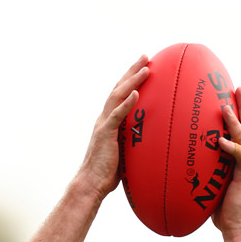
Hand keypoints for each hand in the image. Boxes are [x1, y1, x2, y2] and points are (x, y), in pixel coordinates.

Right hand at [78, 55, 149, 199]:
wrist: (91, 184)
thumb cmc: (106, 174)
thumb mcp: (123, 154)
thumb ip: (132, 143)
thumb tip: (149, 144)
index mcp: (108, 122)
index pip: (120, 96)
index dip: (130, 81)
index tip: (143, 68)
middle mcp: (104, 119)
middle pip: (119, 89)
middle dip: (132, 71)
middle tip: (146, 56)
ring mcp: (104, 125)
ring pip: (118, 96)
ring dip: (132, 81)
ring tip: (146, 68)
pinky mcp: (105, 134)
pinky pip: (117, 116)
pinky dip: (127, 103)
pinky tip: (136, 93)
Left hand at [212, 87, 240, 236]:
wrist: (237, 226)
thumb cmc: (220, 208)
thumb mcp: (211, 183)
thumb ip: (204, 169)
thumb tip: (181, 162)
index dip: (238, 112)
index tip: (231, 94)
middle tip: (237, 87)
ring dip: (236, 122)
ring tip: (226, 107)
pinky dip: (231, 148)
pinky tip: (220, 141)